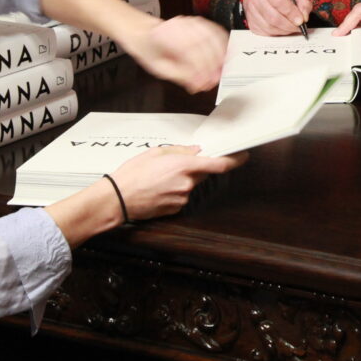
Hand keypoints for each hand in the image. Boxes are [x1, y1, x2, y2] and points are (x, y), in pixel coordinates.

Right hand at [108, 144, 245, 220]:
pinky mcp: (176, 209)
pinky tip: (158, 189)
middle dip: (194, 169)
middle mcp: (186, 183)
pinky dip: (174, 191)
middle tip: (174, 167)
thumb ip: (179, 151)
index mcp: (183, 166)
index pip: (218, 164)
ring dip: (181, 180)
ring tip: (158, 179)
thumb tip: (195, 151)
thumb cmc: (132, 175)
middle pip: (202, 174)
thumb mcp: (155, 153)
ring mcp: (182, 198)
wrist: (117, 199)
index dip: (234, 160)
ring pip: (190, 185)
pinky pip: (181, 196)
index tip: (243, 156)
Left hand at [121, 16, 226, 92]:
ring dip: (220, 55)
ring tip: (220, 71)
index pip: (189, 52)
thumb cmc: (149, 49)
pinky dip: (222, 43)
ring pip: (212, 36)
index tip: (204, 83)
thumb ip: (180, 76)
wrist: (143, 32)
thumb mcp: (159, 68)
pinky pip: (215, 30)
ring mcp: (190, 21)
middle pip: (203, 44)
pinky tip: (224, 55)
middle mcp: (180, 25)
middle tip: (213, 80)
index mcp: (166, 36)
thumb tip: (198, 84)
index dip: (200, 70)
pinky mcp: (197, 22)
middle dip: (212, 65)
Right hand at [241, 0, 313, 35]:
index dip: (291, 13)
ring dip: (284, 30)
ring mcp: (251, 12)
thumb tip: (304, 18)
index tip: (300, 20)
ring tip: (292, 28)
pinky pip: (266, 33)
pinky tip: (283, 29)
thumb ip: (303, 4)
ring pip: (270, 27)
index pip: (279, 1)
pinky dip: (277, 33)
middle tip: (298, 27)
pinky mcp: (251, 24)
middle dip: (289, 25)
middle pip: (274, 17)